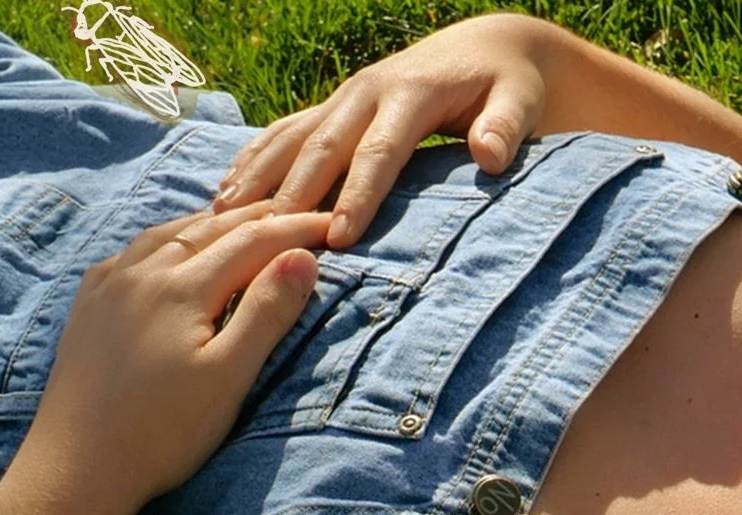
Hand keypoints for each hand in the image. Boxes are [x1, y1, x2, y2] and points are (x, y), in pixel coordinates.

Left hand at [14, 202, 330, 514]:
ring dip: (212, 223)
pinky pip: (134, 251)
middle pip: (210, 229)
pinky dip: (168, 239)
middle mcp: (142, 271)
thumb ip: (267, 313)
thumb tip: (302, 258)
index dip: (295, 231)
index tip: (330, 226)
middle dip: (258, 219)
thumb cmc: (162, 432)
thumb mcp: (228, 377)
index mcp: (182, 287)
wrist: (78, 465)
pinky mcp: (89, 306)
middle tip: (297, 211)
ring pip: (169, 234)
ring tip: (242, 220)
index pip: (252, 242)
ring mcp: (109, 285)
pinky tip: (173, 248)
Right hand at [210, 15, 558, 250]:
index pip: (378, 153)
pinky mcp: (335, 106)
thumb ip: (506, 127)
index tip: (341, 239)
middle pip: (322, 148)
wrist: (487, 48)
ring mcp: (345, 97)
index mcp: (409, 95)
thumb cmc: (509, 86)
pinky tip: (228, 192)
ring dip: (256, 175)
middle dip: (292, 194)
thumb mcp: (520, 102)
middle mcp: (366, 92)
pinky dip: (255, 159)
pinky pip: (286, 131)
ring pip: (291, 136)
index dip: (358, 196)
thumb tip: (491, 156)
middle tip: (263, 240)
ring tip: (222, 216)